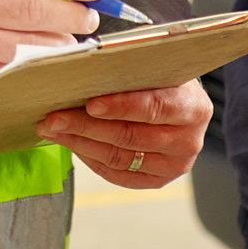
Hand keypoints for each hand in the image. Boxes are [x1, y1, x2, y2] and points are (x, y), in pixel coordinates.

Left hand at [35, 80, 212, 189]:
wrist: (181, 105)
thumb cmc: (163, 80)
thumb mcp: (156, 68)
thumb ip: (130, 70)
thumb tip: (85, 69)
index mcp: (194, 107)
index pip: (154, 107)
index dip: (120, 106)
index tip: (89, 104)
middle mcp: (188, 141)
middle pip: (129, 136)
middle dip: (85, 126)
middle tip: (54, 117)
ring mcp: (174, 165)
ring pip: (118, 156)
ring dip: (79, 142)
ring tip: (53, 129)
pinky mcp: (157, 180)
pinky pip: (117, 173)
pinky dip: (90, 158)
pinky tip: (71, 143)